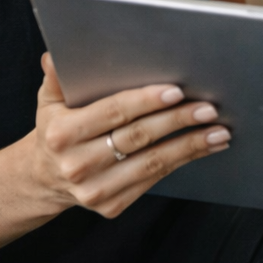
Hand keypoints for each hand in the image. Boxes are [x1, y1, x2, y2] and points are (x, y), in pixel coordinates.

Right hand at [30, 54, 230, 217]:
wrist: (44, 179)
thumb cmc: (56, 130)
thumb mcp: (48, 102)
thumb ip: (57, 78)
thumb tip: (55, 55)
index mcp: (62, 134)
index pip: (113, 112)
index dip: (146, 101)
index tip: (176, 92)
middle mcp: (77, 164)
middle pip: (138, 137)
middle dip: (177, 121)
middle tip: (208, 108)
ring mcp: (96, 190)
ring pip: (152, 163)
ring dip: (190, 146)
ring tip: (218, 131)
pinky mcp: (112, 206)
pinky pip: (154, 179)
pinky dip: (183, 161)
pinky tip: (205, 148)